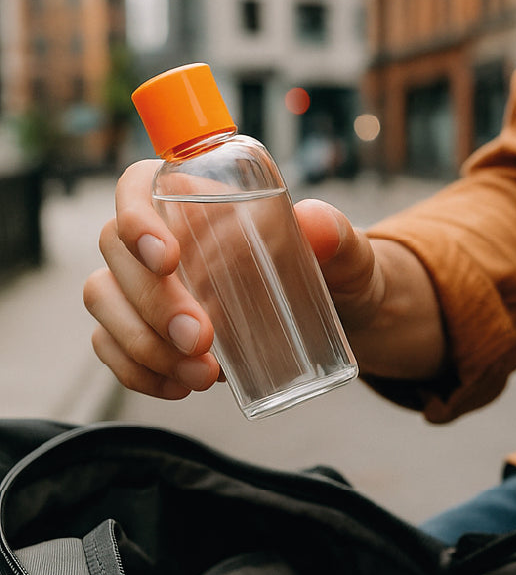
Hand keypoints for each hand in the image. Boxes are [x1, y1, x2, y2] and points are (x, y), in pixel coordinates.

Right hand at [85, 160, 444, 398]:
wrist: (345, 322)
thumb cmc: (339, 274)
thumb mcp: (349, 256)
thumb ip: (339, 238)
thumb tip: (315, 223)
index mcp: (202, 200)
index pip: (138, 187)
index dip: (136, 217)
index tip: (168, 259)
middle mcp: (165, 238)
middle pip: (118, 254)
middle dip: (153, 302)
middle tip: (201, 338)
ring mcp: (150, 288)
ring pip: (106, 302)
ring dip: (143, 343)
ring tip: (203, 375)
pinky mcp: (152, 333)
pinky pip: (113, 347)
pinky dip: (136, 371)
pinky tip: (179, 387)